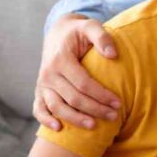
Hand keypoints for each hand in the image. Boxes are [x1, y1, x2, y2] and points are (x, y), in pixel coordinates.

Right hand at [33, 14, 120, 131]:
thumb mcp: (90, 27)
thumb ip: (102, 37)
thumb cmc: (78, 32)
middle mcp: (49, 73)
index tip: (118, 103)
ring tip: (94, 126)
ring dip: (75, 119)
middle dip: (94, 109)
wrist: (58, 34)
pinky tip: (59, 129)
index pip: (83, 83)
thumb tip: (113, 55)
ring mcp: (42, 84)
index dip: (101, 95)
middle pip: (73, 98)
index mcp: (61, 59)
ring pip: (57, 107)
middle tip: (114, 116)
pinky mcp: (39, 91)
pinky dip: (46, 120)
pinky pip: (38, 109)